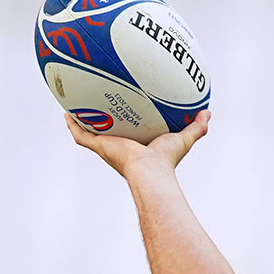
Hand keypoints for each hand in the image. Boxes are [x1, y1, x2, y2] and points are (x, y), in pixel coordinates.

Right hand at [65, 109, 210, 177]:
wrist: (150, 171)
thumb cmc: (167, 160)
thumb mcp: (184, 138)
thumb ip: (197, 126)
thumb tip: (208, 112)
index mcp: (136, 145)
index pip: (130, 131)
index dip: (126, 121)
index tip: (124, 108)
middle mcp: (119, 146)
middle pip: (108, 131)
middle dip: (102, 118)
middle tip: (96, 101)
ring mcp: (107, 147)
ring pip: (89, 132)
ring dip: (81, 119)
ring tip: (74, 103)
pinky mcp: (99, 146)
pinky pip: (80, 135)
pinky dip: (72, 125)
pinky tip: (65, 112)